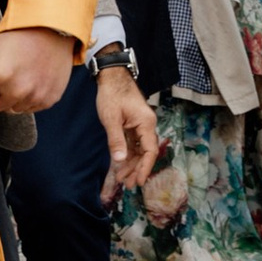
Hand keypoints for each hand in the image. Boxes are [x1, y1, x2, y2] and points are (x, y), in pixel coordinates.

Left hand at [0, 22, 77, 121]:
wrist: (50, 31)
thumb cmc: (16, 39)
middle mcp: (17, 90)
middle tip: (6, 74)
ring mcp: (34, 97)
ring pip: (13, 109)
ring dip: (13, 97)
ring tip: (21, 75)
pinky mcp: (48, 100)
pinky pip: (30, 108)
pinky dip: (29, 98)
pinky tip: (33, 79)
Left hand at [92, 63, 156, 198]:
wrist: (111, 76)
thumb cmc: (112, 94)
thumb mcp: (111, 118)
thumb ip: (116, 140)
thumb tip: (119, 161)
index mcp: (146, 123)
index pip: (150, 150)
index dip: (145, 168)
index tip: (139, 181)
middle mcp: (146, 125)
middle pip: (146, 152)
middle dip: (137, 169)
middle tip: (128, 185)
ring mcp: (140, 124)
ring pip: (139, 149)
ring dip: (132, 163)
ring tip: (122, 178)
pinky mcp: (133, 123)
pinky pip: (134, 142)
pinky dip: (128, 153)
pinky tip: (121, 163)